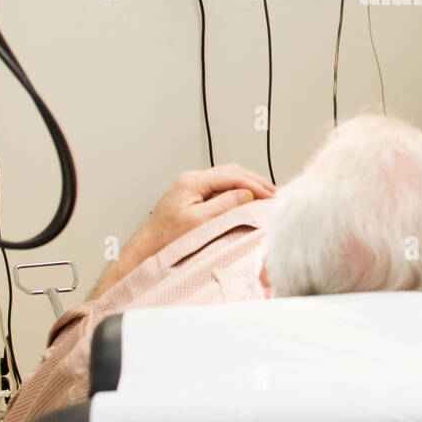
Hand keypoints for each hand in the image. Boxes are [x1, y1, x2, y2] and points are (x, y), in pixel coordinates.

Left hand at [129, 164, 274, 259]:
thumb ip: (224, 205)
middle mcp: (191, 180)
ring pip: (227, 178)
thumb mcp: (199, 222)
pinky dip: (238, 191)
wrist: (147, 250)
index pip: (231, 175)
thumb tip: (247, 193)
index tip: (270, 195)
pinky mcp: (193, 196)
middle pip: (231, 172)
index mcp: (191, 181)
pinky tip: (247, 199)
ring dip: (247, 185)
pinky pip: (221, 187)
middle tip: (273, 193)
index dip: (254, 184)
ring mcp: (192, 187)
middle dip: (254, 181)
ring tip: (265, 195)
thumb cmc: (166, 239)